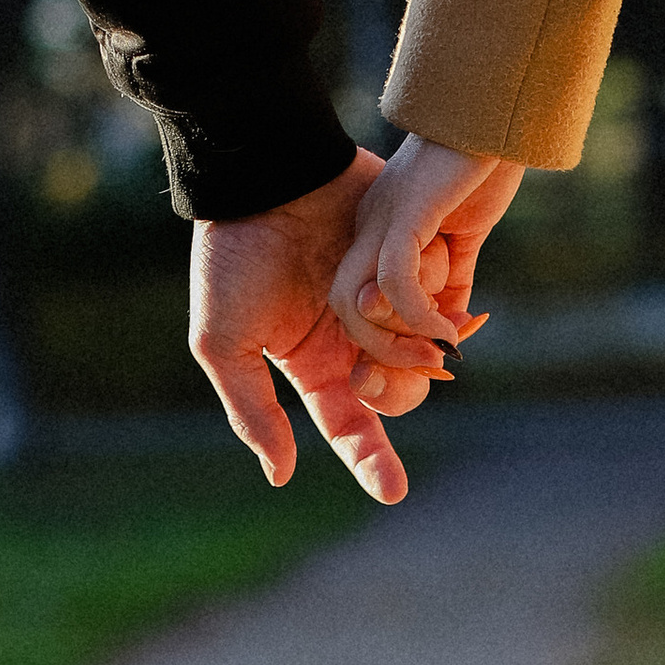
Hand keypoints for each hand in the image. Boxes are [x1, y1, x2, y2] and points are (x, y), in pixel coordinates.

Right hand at [190, 150, 448, 503]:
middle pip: (400, 394)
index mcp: (312, 365)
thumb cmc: (233, 255)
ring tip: (388, 311)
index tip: (394, 492)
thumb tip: (280, 475)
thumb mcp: (223, 341)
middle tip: (377, 365)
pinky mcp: (411, 260)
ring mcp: (386, 301)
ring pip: (426, 349)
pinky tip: (427, 291)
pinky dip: (436, 301)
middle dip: (398, 387)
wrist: (266, 172)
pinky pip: (441, 296)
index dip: (372, 461)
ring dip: (415, 342)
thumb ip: (251, 409)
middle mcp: (354, 340)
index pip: (350, 425)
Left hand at [332, 132, 524, 367]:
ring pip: (356, 305)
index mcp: (376, 235)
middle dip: (384, 357)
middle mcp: (367, 230)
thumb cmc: (482, 168)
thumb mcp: (463, 236)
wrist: (497, 113)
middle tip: (433, 370)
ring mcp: (380, 221)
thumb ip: (452, 282)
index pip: (358, 309)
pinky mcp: (404, 214)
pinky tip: (448, 329)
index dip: (390, 348)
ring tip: (441, 354)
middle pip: (344, 313)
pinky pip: (393, 281)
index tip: (436, 362)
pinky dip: (418, 315)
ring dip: (397, 344)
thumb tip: (451, 326)